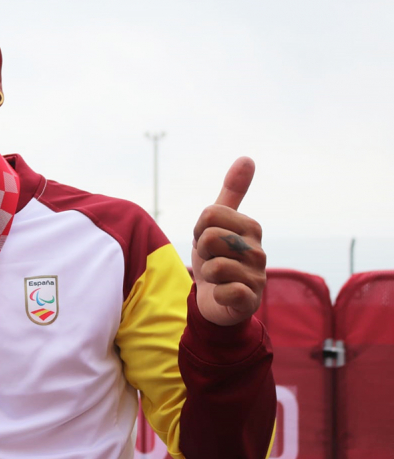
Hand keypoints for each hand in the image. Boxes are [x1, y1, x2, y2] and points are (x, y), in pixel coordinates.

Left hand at [191, 157, 265, 325]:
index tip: (207, 240)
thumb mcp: (217, 222)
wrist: (215, 299)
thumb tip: (248, 158)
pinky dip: (215, 293)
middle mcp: (259, 250)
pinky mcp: (251, 300)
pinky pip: (224, 290)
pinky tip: (223, 293)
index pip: (209, 214)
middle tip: (211, 260)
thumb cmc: (216, 257)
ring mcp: (258, 277)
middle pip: (209, 237)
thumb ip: (232, 191)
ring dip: (207, 274)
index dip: (199, 229)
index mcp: (251, 227)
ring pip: (214, 266)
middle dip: (202, 252)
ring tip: (216, 277)